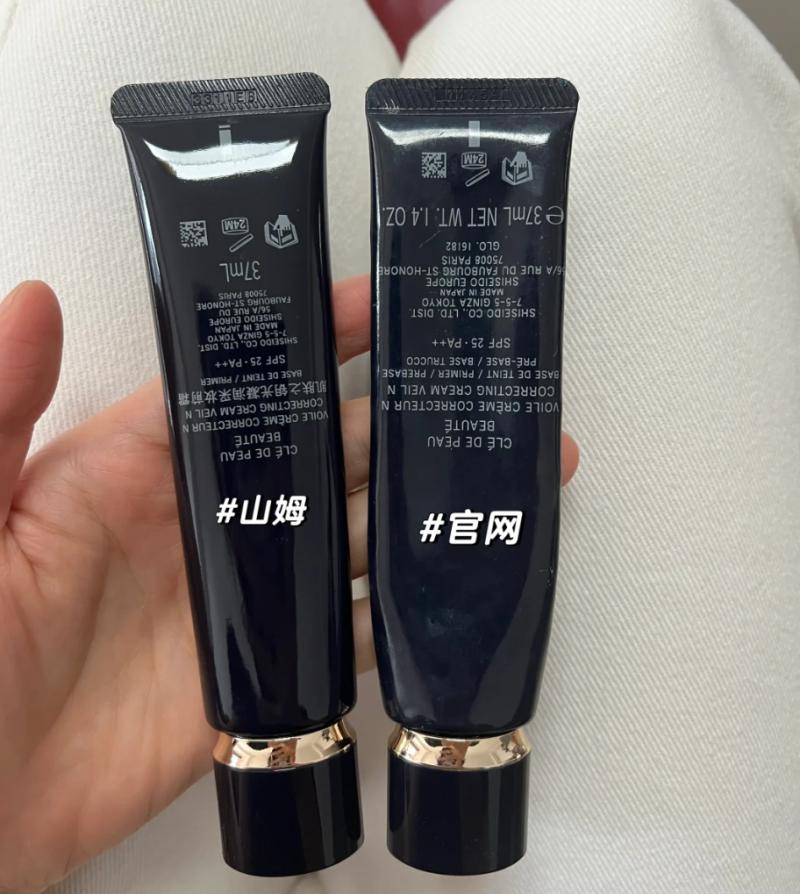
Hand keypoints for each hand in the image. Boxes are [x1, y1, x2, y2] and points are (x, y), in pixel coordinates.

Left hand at [0, 277, 578, 891]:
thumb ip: (4, 409)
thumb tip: (34, 303)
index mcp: (136, 469)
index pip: (241, 386)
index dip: (304, 342)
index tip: (364, 307)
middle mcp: (202, 525)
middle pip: (315, 456)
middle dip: (384, 423)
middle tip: (450, 396)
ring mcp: (239, 599)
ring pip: (344, 538)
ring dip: (403, 513)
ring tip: (471, 484)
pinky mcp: (262, 672)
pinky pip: (344, 634)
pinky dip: (392, 616)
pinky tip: (440, 592)